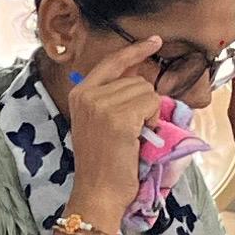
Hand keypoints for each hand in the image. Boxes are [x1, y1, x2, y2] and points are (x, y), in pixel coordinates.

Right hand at [58, 40, 163, 227]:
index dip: (134, 51)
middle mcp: (87, 95)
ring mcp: (101, 105)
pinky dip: (154, 119)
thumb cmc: (103, 164)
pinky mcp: (119, 118)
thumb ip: (113, 97)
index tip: (154, 41)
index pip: (111, 62)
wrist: (98, 193)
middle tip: (136, 130)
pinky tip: (142, 136)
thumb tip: (142, 75)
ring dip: (151, 113)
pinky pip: (152, 103)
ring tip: (137, 136)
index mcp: (80, 94)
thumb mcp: (100, 123)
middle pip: (136, 79)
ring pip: (146, 91)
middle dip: (145, 102)